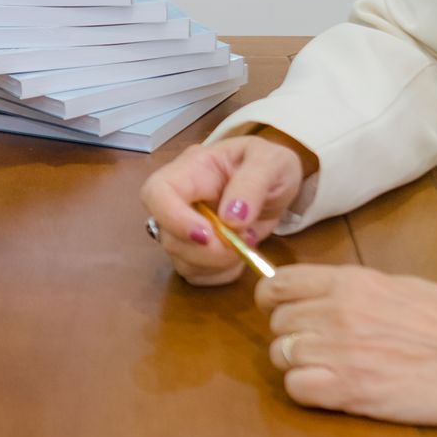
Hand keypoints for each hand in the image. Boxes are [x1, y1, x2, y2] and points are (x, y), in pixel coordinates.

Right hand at [139, 134, 305, 285]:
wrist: (279, 185)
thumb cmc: (271, 165)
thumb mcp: (271, 162)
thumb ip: (252, 184)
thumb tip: (230, 218)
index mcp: (191, 169)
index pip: (157, 192)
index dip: (172, 218)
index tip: (207, 235)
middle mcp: (180, 200)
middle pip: (168, 235)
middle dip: (206, 251)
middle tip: (242, 242)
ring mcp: (185, 227)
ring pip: (180, 259)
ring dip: (216, 263)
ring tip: (247, 243)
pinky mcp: (197, 250)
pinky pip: (196, 274)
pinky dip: (221, 274)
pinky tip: (241, 257)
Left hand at [256, 264, 436, 433]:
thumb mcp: (400, 286)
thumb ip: (354, 288)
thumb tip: (320, 292)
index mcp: (352, 282)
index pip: (280, 283)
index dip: (272, 299)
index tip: (279, 309)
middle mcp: (339, 312)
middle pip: (278, 323)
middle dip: (290, 335)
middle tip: (317, 346)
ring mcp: (342, 353)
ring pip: (281, 355)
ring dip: (298, 364)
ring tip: (329, 369)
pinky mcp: (351, 392)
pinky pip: (297, 389)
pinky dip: (307, 391)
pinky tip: (332, 390)